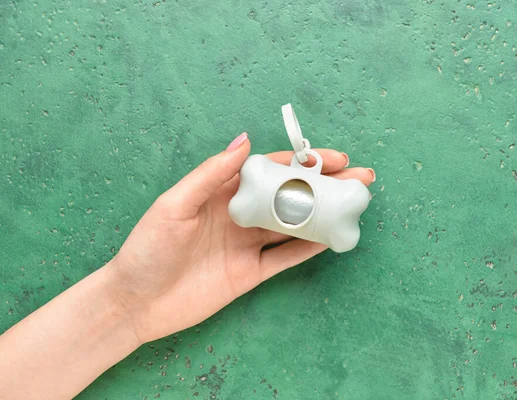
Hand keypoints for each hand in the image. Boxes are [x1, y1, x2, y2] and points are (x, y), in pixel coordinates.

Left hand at [108, 132, 375, 343]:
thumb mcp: (174, 205)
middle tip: (361, 177)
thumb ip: (210, 175)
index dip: (303, 162)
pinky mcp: (250, 274)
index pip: (272, 170)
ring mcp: (247, 245)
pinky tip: (332, 237)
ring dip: (324, 214)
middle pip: (291, 195)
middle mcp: (241, 215)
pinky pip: (286, 259)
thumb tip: (245, 141)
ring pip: (294, 225)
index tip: (334, 158)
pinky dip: (309, 248)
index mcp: (223, 193)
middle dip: (326, 185)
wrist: (135, 303)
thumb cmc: (147, 249)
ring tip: (355, 203)